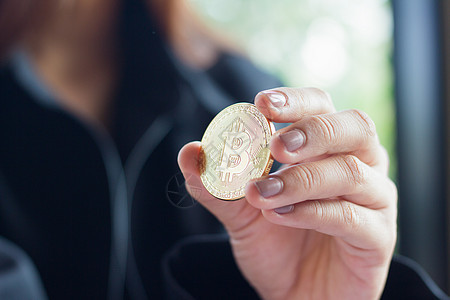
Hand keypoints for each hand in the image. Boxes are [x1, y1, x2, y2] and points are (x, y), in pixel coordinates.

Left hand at [178, 87, 396, 299]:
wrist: (294, 294)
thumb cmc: (276, 244)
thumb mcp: (239, 212)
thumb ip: (217, 184)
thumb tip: (190, 153)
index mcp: (327, 149)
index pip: (321, 107)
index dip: (295, 100)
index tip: (261, 105)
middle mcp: (359, 165)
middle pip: (354, 127)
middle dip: (311, 130)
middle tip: (274, 147)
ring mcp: (374, 200)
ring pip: (351, 171)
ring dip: (302, 179)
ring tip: (262, 194)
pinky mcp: (378, 237)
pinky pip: (352, 217)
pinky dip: (312, 212)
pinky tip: (280, 216)